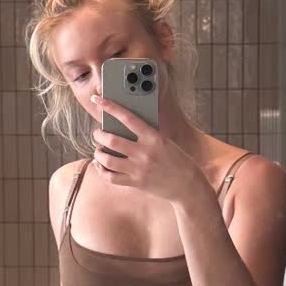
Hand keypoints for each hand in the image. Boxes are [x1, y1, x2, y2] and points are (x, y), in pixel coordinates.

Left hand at [89, 92, 211, 207]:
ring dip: (98, 153)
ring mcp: (139, 169)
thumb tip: (121, 128)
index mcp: (154, 137)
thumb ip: (145, 135)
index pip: (128, 118)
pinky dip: (101, 170)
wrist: (188, 185)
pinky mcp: (136, 183)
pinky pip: (111, 177)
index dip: (110, 107)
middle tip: (97, 133)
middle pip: (112, 140)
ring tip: (98, 150)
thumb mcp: (164, 142)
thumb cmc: (177, 160)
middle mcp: (145, 152)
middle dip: (99, 135)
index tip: (98, 100)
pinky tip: (100, 165)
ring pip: (107, 159)